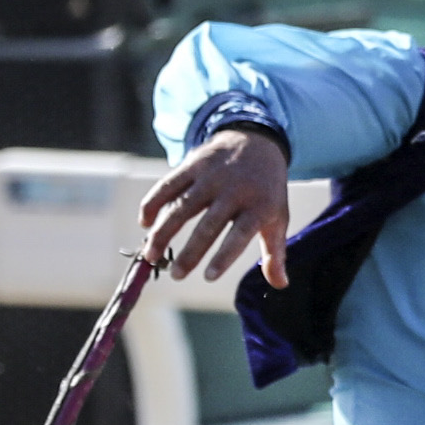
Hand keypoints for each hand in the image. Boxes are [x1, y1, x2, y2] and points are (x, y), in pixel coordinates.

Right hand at [139, 126, 291, 284]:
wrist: (257, 140)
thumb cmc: (266, 189)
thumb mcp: (277, 216)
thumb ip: (275, 252)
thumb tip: (280, 285)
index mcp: (258, 206)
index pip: (239, 235)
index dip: (224, 257)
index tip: (208, 277)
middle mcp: (233, 190)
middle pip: (208, 226)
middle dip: (190, 253)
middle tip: (176, 275)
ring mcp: (211, 176)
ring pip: (182, 207)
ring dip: (163, 232)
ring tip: (151, 255)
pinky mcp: (193, 164)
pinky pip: (168, 185)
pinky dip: (153, 203)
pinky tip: (144, 223)